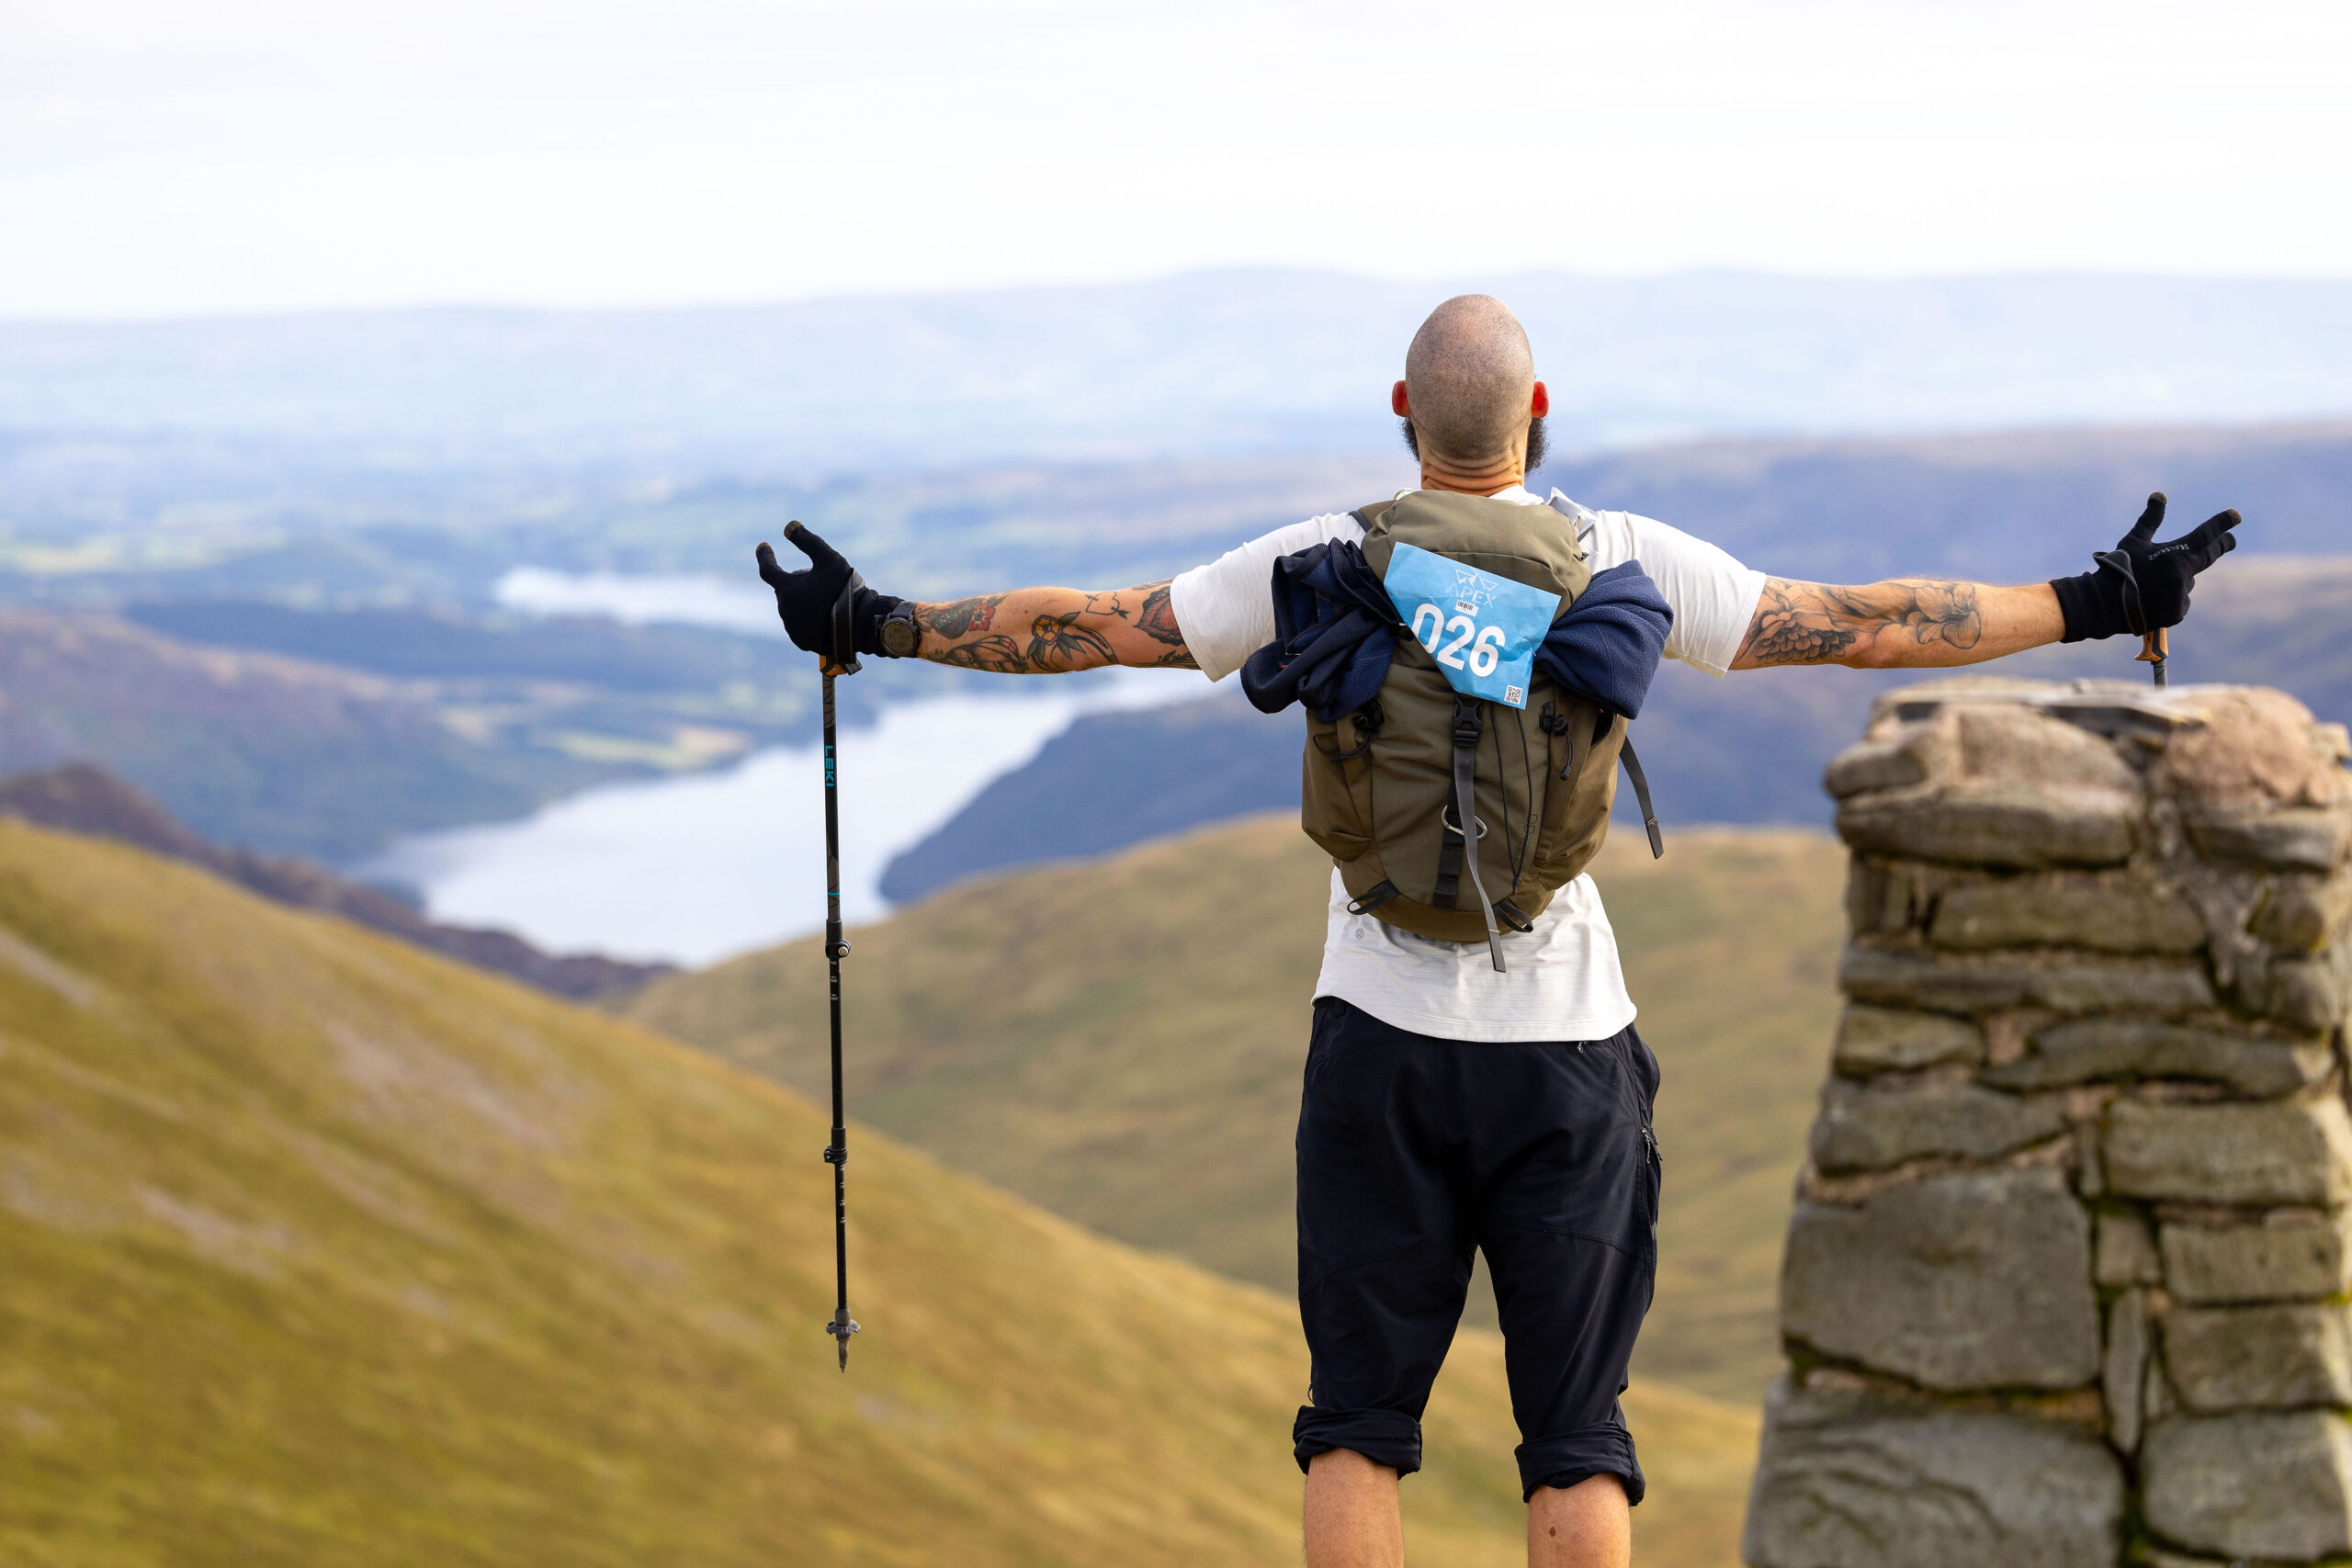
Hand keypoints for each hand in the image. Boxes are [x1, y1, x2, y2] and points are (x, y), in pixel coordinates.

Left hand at [753, 522, 902, 658]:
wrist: (859, 625)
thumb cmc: (844, 589)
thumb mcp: (829, 559)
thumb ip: (808, 541)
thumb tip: (788, 526)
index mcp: (787, 589)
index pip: (767, 569)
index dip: (765, 556)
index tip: (764, 545)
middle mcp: (785, 610)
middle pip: (787, 590)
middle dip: (799, 583)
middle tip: (822, 581)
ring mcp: (792, 628)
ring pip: (793, 609)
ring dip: (803, 602)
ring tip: (826, 600)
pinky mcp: (802, 641)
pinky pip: (800, 626)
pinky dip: (808, 619)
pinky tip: (824, 617)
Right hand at [2050, 493, 2239, 642]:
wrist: (2104, 605)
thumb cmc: (2118, 568)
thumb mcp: (2133, 542)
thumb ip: (2150, 520)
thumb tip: (2160, 494)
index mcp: (2176, 554)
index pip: (2206, 534)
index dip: (2222, 523)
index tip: (2236, 516)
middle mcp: (2184, 574)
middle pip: (2210, 555)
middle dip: (2221, 545)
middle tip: (2230, 540)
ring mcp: (2182, 595)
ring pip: (2186, 581)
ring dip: (2177, 579)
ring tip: (2151, 585)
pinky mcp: (2177, 613)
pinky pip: (2179, 602)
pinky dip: (2170, 599)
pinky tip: (2151, 601)